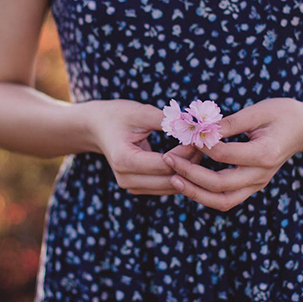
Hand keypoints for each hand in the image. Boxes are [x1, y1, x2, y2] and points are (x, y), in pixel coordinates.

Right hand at [86, 100, 201, 195]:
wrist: (97, 128)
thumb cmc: (118, 116)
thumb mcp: (140, 112)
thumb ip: (166, 120)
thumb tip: (194, 125)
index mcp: (124, 160)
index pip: (166, 164)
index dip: (187, 152)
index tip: (200, 137)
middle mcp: (126, 179)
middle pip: (171, 179)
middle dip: (191, 163)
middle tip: (205, 144)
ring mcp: (132, 187)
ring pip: (172, 187)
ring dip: (189, 171)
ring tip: (200, 149)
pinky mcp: (139, 189)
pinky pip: (167, 187)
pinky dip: (181, 175)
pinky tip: (190, 158)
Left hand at [162, 98, 302, 210]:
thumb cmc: (282, 114)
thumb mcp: (258, 110)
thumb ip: (230, 122)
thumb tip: (202, 129)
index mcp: (264, 154)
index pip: (224, 155)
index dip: (200, 145)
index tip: (185, 134)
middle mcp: (261, 175)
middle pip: (220, 185)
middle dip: (190, 174)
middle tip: (168, 159)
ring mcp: (257, 184)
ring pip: (222, 201)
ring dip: (195, 192)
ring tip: (173, 179)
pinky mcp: (252, 187)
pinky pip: (226, 199)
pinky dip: (205, 194)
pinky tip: (188, 181)